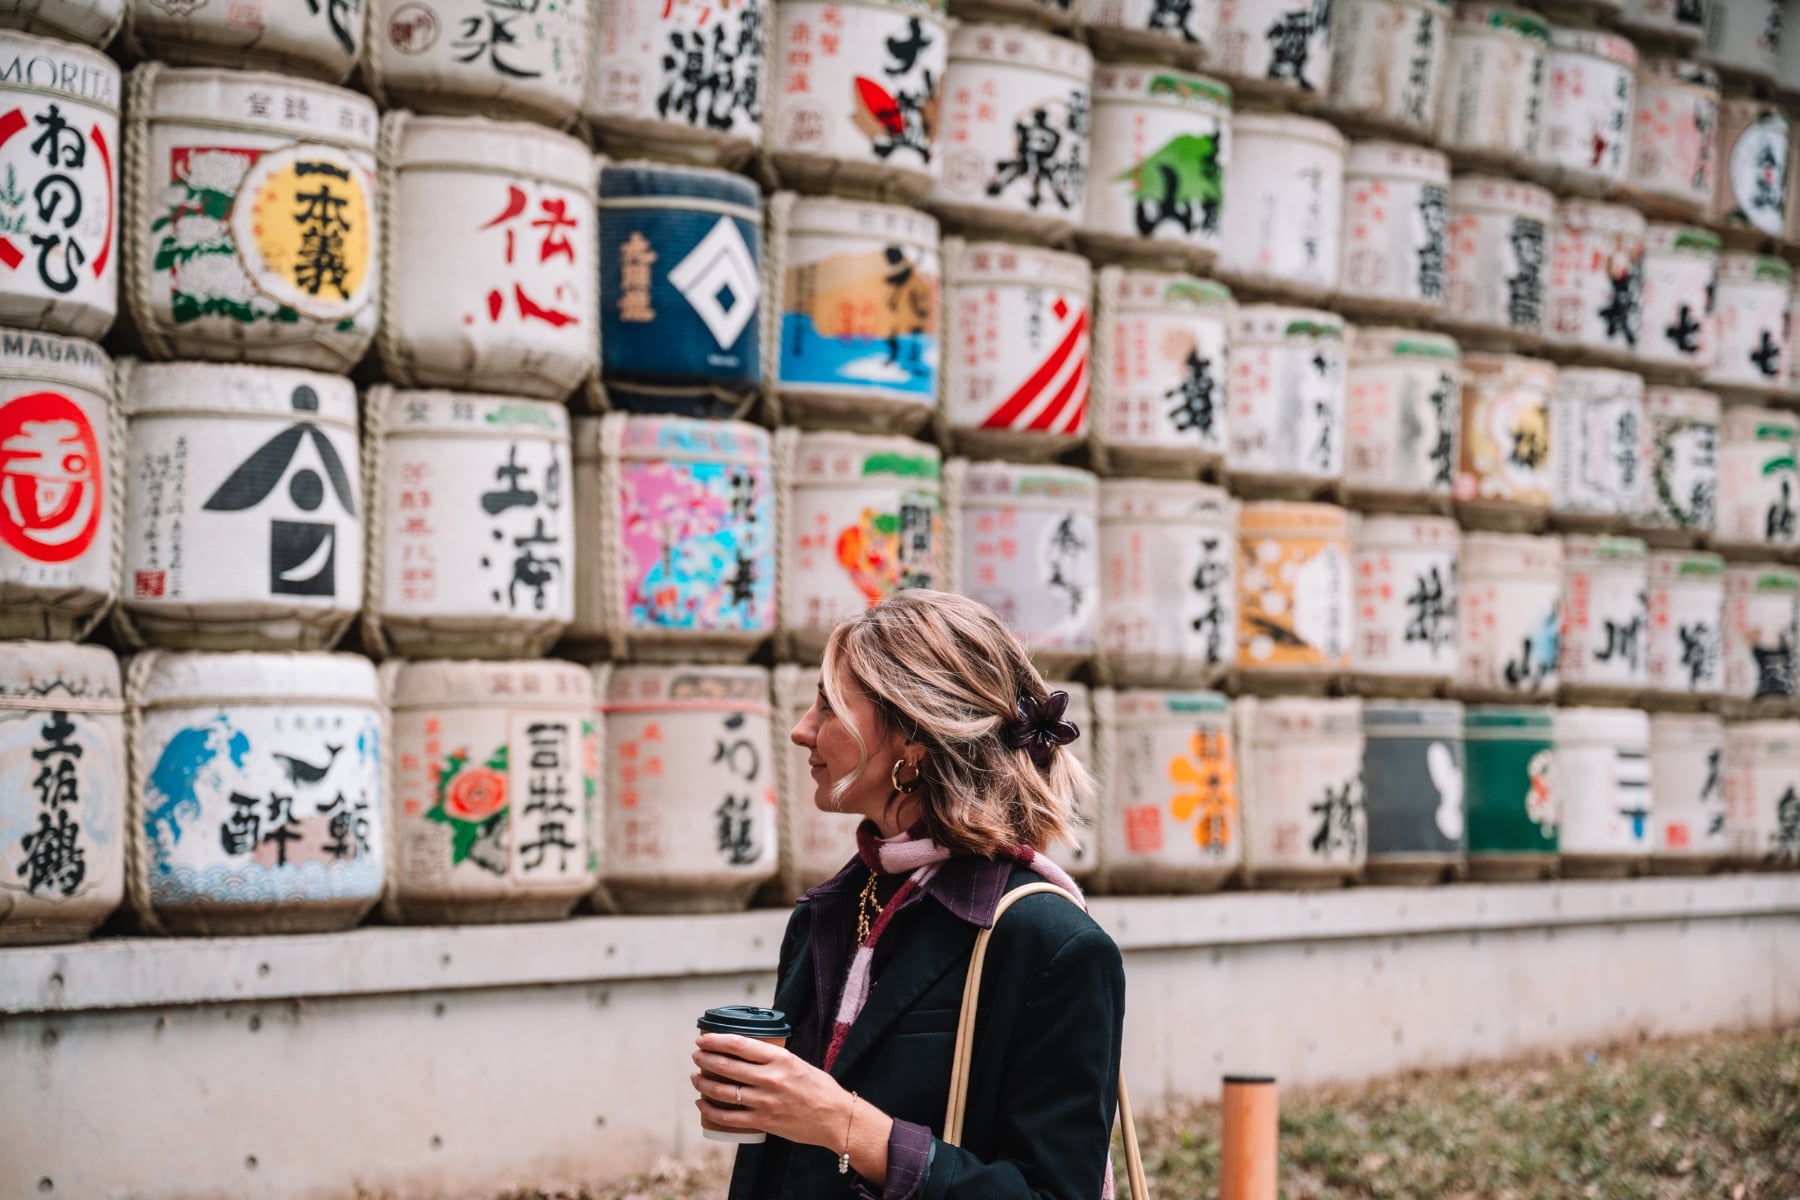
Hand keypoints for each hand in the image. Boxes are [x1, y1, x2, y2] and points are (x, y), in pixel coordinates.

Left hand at [690, 1033, 852, 1148]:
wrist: (835, 1118)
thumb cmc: (819, 1088)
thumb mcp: (797, 1063)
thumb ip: (773, 1058)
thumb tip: (746, 1051)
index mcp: (780, 1058)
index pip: (739, 1044)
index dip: (716, 1040)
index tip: (703, 1039)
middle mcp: (770, 1078)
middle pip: (726, 1065)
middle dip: (705, 1059)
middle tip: (696, 1056)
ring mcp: (765, 1101)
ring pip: (723, 1091)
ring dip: (703, 1083)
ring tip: (696, 1078)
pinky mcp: (763, 1121)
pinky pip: (728, 1117)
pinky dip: (710, 1110)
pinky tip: (702, 1104)